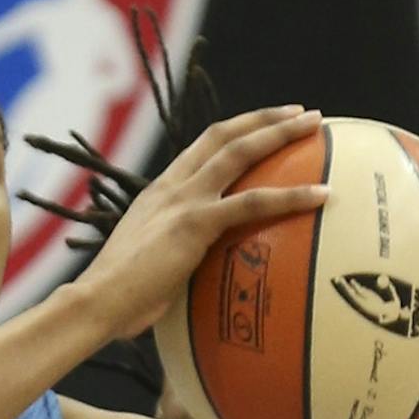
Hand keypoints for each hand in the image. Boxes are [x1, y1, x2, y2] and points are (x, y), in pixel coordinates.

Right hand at [76, 107, 328, 340]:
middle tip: (302, 114)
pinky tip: (323, 195)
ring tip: (316, 126)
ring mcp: (183, 201)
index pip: (200, 148)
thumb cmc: (115, 303)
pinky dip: (292, 196)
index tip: (262, 126)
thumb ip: (172, 266)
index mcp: (157, 194)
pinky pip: (254, 202)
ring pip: (240, 151)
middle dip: (264, 118)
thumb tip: (191, 292)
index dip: (235, 132)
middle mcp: (171, 187)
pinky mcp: (196, 224)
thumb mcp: (148, 271)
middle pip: (223, 135)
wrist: (94, 302)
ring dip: (281, 133)